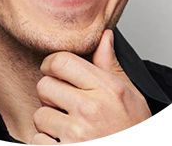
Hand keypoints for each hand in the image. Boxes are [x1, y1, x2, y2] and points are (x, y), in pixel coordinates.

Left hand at [32, 29, 150, 143]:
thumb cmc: (134, 130)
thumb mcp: (129, 94)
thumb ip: (110, 65)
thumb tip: (104, 36)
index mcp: (105, 89)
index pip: (61, 61)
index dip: (52, 64)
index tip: (53, 70)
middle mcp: (89, 109)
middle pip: (44, 86)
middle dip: (50, 94)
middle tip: (65, 103)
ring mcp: (76, 134)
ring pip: (40, 115)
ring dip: (49, 121)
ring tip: (69, 125)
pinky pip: (37, 140)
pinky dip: (47, 142)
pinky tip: (65, 141)